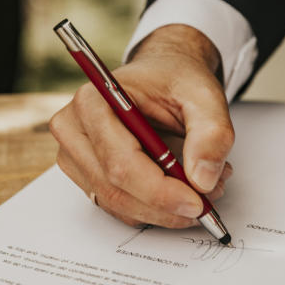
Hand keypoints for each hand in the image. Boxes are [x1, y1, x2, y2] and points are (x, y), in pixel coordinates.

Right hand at [49, 24, 234, 227]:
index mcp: (93, 101)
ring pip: (117, 203)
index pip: (120, 162)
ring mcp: (74, 155)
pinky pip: (118, 206)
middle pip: (115, 188)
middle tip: (207, 201)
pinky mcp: (85, 174)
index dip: (159, 191)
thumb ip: (211, 133)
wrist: (163, 75)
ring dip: (162, 209)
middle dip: (165, 204)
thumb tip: (203, 180)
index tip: (197, 202)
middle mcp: (73, 129)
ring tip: (200, 188)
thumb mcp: (205, 96)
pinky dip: (153, 208)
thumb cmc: (174, 80)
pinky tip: (178, 189)